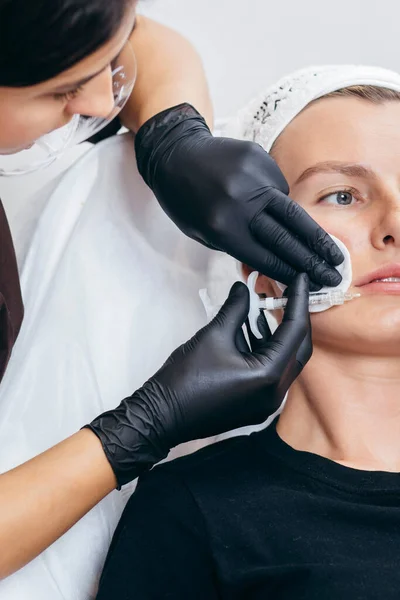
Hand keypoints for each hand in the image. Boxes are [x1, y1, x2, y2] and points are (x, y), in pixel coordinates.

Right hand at [86, 274, 311, 486]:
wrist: (162, 415)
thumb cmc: (186, 377)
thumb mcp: (214, 335)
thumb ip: (236, 309)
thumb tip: (244, 288)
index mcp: (269, 375)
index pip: (295, 330)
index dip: (299, 300)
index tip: (301, 277)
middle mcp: (276, 393)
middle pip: (298, 348)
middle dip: (294, 318)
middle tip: (290, 292)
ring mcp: (267, 403)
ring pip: (286, 361)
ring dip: (279, 335)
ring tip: (268, 307)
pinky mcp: (256, 406)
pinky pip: (273, 374)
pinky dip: (267, 351)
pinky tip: (254, 331)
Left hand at [135, 103, 343, 288]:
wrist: (174, 153)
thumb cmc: (184, 200)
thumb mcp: (203, 233)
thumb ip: (238, 246)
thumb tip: (274, 261)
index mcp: (223, 227)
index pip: (265, 256)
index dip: (290, 272)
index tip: (311, 283)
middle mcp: (242, 201)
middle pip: (286, 236)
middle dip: (312, 259)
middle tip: (334, 274)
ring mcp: (253, 177)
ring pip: (291, 210)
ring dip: (315, 236)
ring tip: (333, 252)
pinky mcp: (259, 157)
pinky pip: (279, 187)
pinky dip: (280, 202)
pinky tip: (278, 209)